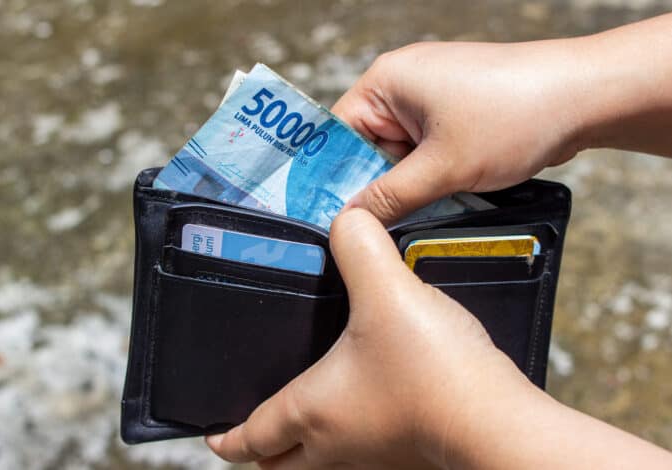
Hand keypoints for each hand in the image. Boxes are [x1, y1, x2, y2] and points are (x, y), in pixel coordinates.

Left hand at [206, 208, 533, 468]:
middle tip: (256, 430)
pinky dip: (350, 438)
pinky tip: (367, 405)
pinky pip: (363, 454)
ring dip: (305, 446)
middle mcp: (337, 446)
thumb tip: (348, 219)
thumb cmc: (432, 370)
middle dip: (263, 450)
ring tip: (306, 414)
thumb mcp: (386, 289)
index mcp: (312, 412)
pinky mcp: (408, 454)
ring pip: (322, 464)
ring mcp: (374, 457)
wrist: (497, 419)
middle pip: (281, 465)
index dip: (225, 437)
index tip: (211, 435)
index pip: (250, 438)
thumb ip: (360, 245)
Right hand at [332, 39, 586, 223]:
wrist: (585, 96)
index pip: (336, 134)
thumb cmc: (512, 115)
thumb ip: (390, 197)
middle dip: (374, 186)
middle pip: (366, 147)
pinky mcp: (455, 113)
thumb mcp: (442, 167)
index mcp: (386, 81)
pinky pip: (424, 152)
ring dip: (406, 185)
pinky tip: (438, 199)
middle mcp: (402, 84)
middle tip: (372, 229)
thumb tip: (350, 220)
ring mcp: (431, 99)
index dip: (330, 178)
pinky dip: (428, 177)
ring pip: (398, 154)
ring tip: (414, 213)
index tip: (329, 218)